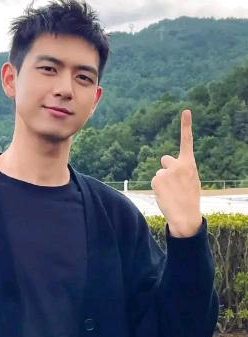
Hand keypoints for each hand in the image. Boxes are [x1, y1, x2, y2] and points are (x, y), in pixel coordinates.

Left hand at [150, 110, 201, 236]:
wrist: (185, 215)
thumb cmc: (189, 198)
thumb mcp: (191, 180)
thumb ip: (181, 169)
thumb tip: (166, 165)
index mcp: (189, 164)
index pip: (187, 141)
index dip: (186, 125)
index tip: (186, 111)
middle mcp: (177, 164)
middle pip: (164, 160)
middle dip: (166, 168)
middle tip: (173, 183)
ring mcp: (166, 171)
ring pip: (159, 174)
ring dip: (162, 182)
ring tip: (171, 193)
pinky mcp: (156, 179)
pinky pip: (154, 181)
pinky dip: (158, 188)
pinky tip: (165, 195)